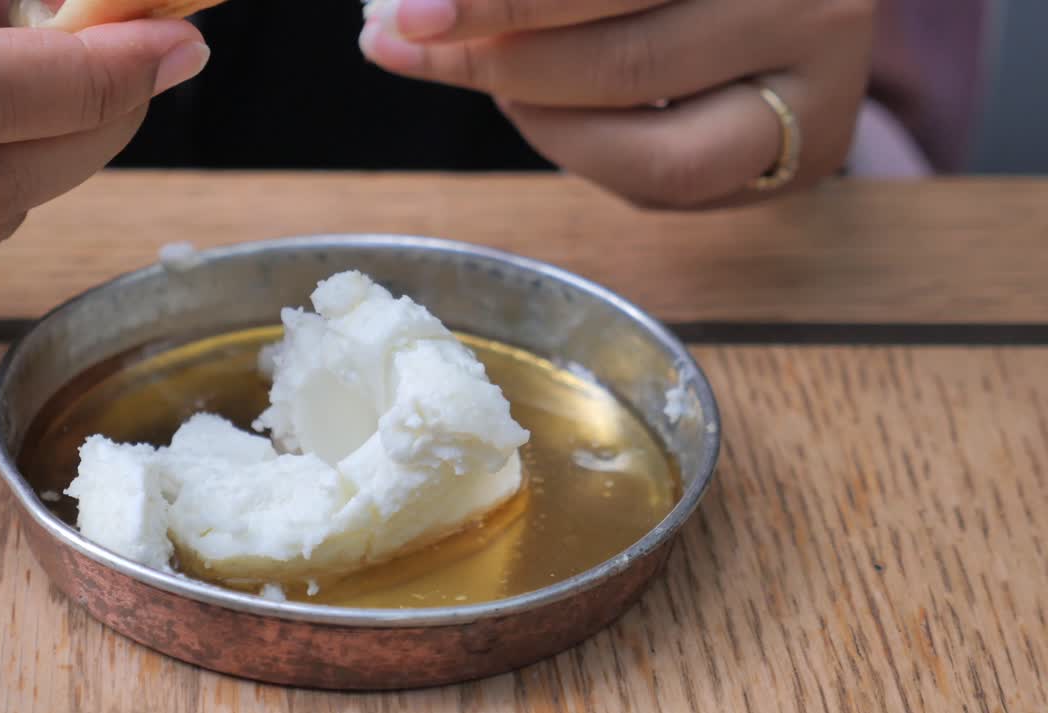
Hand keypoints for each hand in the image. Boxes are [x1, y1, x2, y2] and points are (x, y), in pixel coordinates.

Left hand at [359, 0, 874, 209]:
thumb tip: (409, 6)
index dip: (501, 2)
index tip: (405, 10)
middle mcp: (809, 3)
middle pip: (624, 61)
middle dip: (492, 60)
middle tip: (401, 43)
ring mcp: (821, 94)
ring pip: (650, 149)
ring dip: (537, 121)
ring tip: (478, 71)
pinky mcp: (808, 156)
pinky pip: (669, 185)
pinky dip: (582, 150)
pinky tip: (538, 106)